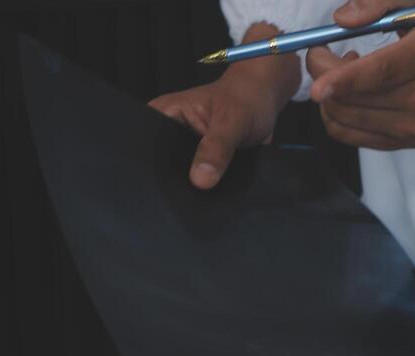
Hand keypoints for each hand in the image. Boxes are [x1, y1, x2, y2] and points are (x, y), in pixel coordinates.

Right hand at [147, 23, 300, 187]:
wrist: (265, 101)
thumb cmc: (246, 98)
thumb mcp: (232, 121)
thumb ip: (217, 149)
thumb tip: (200, 181)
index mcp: (164, 113)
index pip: (149, 146)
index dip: (159, 167)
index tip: (169, 186)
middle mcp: (170, 132)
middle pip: (163, 165)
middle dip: (178, 181)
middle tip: (194, 193)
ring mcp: (184, 149)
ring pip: (182, 176)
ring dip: (195, 188)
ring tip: (205, 197)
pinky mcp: (200, 162)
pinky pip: (199, 181)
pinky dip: (207, 189)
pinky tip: (213, 197)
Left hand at [305, 1, 414, 151]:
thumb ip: (385, 0)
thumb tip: (341, 20)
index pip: (380, 73)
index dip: (342, 76)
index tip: (314, 69)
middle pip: (355, 99)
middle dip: (322, 74)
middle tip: (321, 51)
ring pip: (347, 119)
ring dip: (330, 94)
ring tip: (344, 70)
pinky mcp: (408, 144)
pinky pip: (352, 136)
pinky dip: (338, 113)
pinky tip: (352, 92)